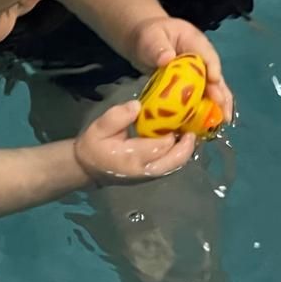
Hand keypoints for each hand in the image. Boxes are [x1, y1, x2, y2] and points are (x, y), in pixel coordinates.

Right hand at [75, 100, 196, 184]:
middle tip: (192, 127)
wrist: (88, 169)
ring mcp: (150, 175)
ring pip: (175, 165)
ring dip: (185, 150)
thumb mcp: (98, 127)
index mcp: (132, 157)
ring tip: (189, 132)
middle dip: (187, 145)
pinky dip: (179, 154)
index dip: (173, 131)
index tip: (179, 115)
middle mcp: (145, 169)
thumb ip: (117, 117)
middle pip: (175, 160)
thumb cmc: (94, 147)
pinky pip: (171, 166)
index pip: (160, 145)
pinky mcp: (152, 175)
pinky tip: (180, 140)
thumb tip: (138, 106)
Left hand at [129, 17, 235, 121]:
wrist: (140, 41)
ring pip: (208, 89)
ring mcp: (196, 72)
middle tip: (225, 114)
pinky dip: (199, 110)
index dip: (213, 70)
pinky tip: (201, 125)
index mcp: (195, 42)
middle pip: (214, 77)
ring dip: (215, 106)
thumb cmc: (147, 35)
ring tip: (220, 123)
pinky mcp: (188, 85)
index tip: (214, 83)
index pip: (208, 56)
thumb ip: (157, 47)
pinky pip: (196, 97)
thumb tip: (167, 59)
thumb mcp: (150, 37)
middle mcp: (200, 58)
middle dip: (220, 95)